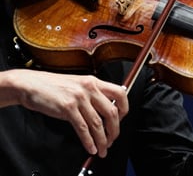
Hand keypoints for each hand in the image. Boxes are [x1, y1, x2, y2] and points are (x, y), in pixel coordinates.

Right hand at [0, 69, 127, 157]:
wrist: (31, 84)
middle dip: (115, 130)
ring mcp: (79, 98)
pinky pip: (83, 128)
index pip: (120, 93)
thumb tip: (107, 110)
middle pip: (112, 112)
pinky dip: (89, 141)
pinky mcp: (67, 108)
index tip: (121, 120)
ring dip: (102, 140)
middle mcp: (89, 88)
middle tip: (112, 139)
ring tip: (103, 149)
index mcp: (94, 81)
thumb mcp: (78, 84)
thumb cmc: (53, 85)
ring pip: (98, 123)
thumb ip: (93, 94)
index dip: (124, 109)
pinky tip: (91, 147)